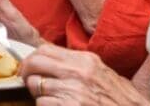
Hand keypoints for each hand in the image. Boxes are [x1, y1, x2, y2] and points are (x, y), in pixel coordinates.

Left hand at [20, 43, 148, 104]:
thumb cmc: (122, 101)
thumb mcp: (104, 74)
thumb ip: (79, 66)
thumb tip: (54, 62)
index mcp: (86, 60)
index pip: (46, 49)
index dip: (32, 57)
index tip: (29, 65)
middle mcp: (78, 72)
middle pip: (35, 62)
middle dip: (26, 72)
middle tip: (27, 80)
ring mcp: (73, 90)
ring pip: (36, 84)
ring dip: (37, 93)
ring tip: (50, 98)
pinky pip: (41, 103)